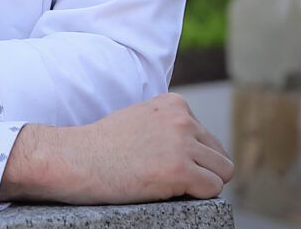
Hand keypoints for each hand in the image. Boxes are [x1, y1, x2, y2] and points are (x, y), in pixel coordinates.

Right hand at [0, 92, 233, 203]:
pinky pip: (212, 189)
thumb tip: (197, 147)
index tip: (165, 162)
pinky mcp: (179, 170)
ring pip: (222, 172)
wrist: (79, 158)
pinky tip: (170, 191)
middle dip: (202, 170)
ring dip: (202, 183)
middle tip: (171, 178)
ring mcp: (182, 144)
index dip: (192, 156)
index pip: (207, 137)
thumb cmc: (106, 145)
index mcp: (175, 104)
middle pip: (219, 155)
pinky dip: (198, 196)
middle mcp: (182, 119)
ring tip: (170, 185)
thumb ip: (169, 125)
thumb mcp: (142, 119)